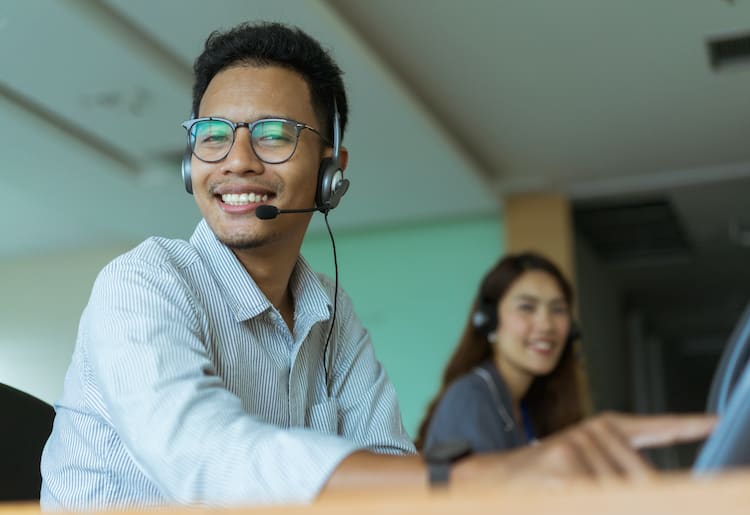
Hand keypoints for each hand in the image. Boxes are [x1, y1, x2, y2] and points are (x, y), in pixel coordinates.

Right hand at [455, 412, 716, 484]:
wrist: (495, 477)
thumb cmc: (544, 477)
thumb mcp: (586, 468)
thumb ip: (620, 470)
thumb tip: (653, 486)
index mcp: (603, 428)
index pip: (653, 427)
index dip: (685, 425)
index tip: (713, 422)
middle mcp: (595, 430)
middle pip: (642, 479)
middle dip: (634, 496)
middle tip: (591, 489)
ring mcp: (580, 444)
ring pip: (620, 491)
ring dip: (604, 499)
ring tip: (569, 492)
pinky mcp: (565, 462)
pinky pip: (596, 494)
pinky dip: (589, 499)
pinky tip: (564, 490)